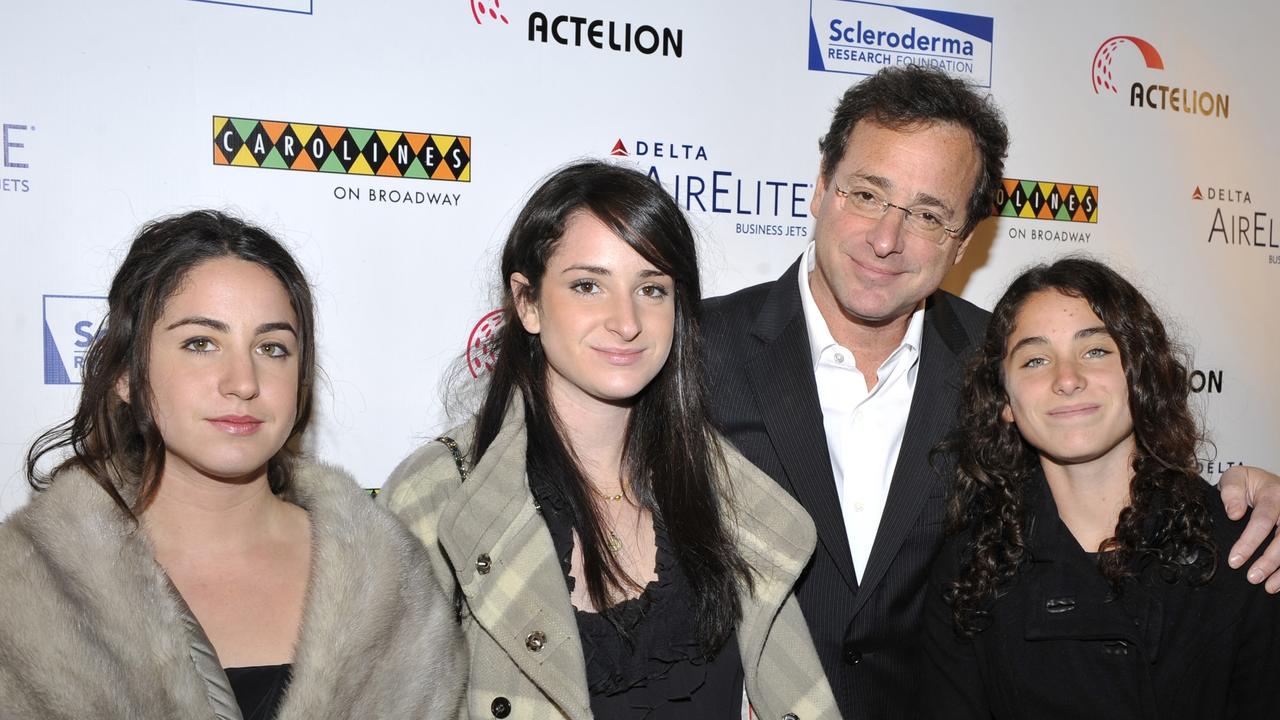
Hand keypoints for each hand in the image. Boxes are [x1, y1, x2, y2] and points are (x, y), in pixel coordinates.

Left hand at [1220, 466, 1279, 593]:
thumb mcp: (1235, 478)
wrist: (1267, 484)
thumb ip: (1231, 492)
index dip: (1249, 542)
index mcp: (1274, 494)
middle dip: (1270, 560)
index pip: (1264, 520)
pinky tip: (1279, 583)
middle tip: (1252, 577)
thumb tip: (1234, 514)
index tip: (1234, 561)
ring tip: (1268, 587)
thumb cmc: (1248, 483)